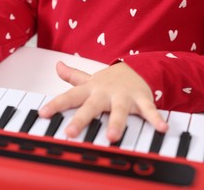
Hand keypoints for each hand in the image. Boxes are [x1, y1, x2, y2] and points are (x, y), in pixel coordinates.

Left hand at [39, 61, 167, 142]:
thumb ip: (73, 76)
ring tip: (111, 136)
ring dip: (116, 123)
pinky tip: (161, 128)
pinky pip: (149, 110)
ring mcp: (123, 96)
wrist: (136, 69)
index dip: (56, 105)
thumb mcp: (89, 79)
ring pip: (119, 110)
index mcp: (90, 90)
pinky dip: (155, 118)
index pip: (70, 97)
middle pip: (91, 107)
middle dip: (81, 119)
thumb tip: (57, 66)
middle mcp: (105, 93)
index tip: (42, 114)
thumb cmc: (109, 81)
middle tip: (70, 132)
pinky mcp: (141, 99)